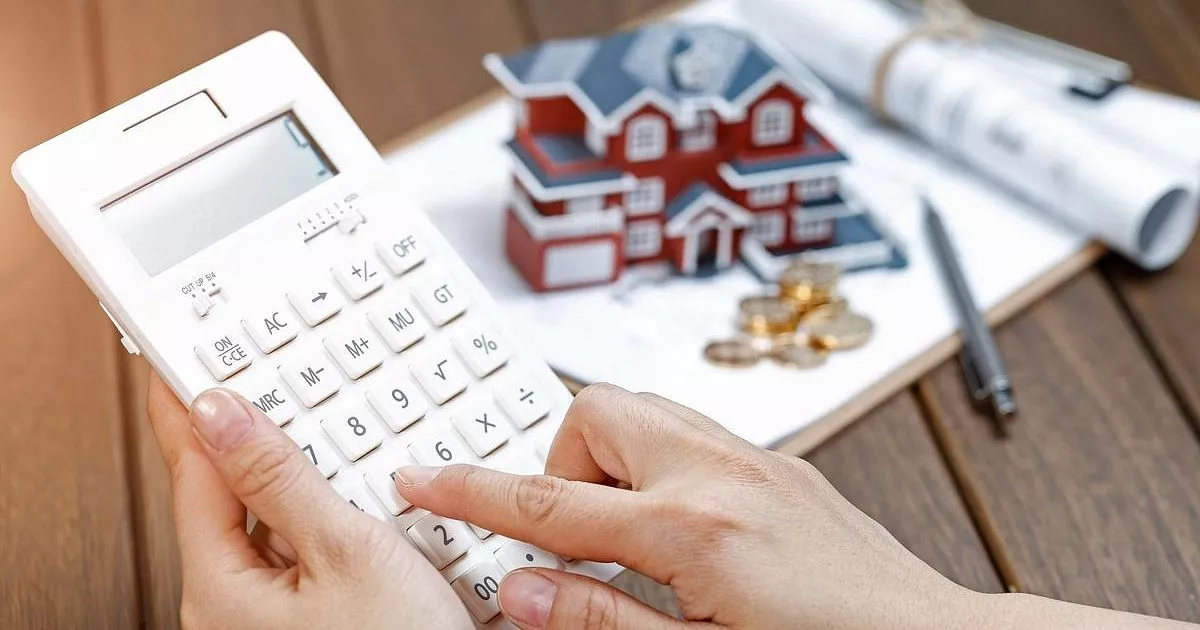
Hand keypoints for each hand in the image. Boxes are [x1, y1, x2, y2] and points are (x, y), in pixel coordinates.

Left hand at [146, 373, 471, 629]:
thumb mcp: (346, 552)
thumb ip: (280, 480)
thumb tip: (223, 416)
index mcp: (221, 587)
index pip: (191, 470)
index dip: (189, 406)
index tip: (184, 359)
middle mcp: (233, 607)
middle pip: (228, 495)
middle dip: (249, 436)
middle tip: (257, 377)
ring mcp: (272, 616)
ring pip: (272, 523)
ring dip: (300, 477)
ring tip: (321, 432)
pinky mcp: (312, 619)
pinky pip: (304, 551)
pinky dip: (327, 516)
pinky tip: (357, 498)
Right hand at [393, 383, 971, 629]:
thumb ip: (605, 622)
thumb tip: (523, 593)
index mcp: (697, 530)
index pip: (551, 501)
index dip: (472, 492)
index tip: (422, 479)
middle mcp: (725, 474)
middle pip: (596, 414)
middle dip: (560, 467)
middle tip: (570, 540)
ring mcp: (757, 461)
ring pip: (642, 411)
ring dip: (609, 462)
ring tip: (620, 536)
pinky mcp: (780, 465)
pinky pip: (688, 431)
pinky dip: (656, 463)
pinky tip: (672, 525)